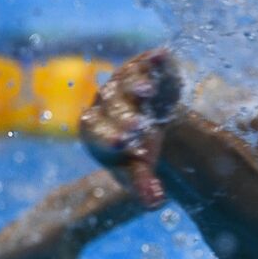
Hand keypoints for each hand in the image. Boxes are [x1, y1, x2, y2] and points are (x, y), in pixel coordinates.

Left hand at [80, 49, 182, 209]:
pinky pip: (145, 62)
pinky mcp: (141, 67)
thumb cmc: (137, 152)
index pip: (97, 133)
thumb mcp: (138, 171)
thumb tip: (156, 202)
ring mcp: (122, 82)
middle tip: (138, 127)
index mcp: (95, 130)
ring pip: (125, 82)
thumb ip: (144, 186)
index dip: (108, 137)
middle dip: (124, 116)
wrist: (147, 122)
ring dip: (136, 85)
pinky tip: (162, 55)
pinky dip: (154, 60)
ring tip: (148, 91)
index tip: (122, 143)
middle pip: (111, 108)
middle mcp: (104, 102)